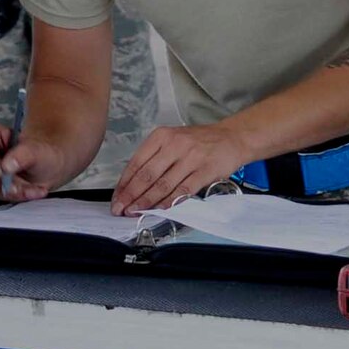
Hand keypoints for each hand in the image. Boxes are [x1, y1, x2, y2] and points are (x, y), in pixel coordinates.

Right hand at [0, 121, 69, 201]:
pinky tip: (28, 193)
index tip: (3, 171)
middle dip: (1, 181)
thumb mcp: (37, 150)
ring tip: (32, 190)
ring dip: (10, 191)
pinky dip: (12, 196)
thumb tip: (7, 166)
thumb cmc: (41, 153)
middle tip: (21, 186)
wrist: (48, 169)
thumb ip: (23, 154)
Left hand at [113, 124, 249, 214]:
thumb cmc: (198, 142)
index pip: (136, 162)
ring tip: (135, 212)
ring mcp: (191, 157)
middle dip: (131, 196)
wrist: (232, 137)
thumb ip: (154, 158)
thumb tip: (132, 185)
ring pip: (163, 184)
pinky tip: (160, 210)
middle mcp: (174, 144)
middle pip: (147, 175)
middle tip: (120, 209)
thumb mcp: (172, 140)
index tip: (117, 198)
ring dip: (147, 202)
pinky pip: (183, 190)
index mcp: (161, 136)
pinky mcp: (205, 170)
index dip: (124, 183)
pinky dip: (170, 202)